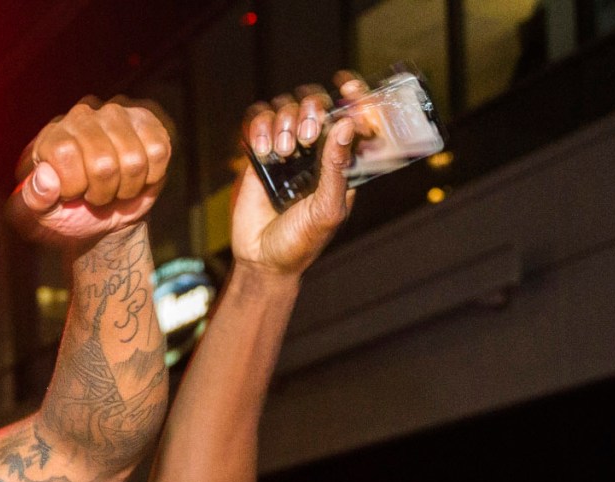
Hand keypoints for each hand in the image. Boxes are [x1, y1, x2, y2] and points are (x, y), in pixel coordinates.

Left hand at [8, 98, 171, 245]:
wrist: (104, 217)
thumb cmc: (69, 212)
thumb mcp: (42, 215)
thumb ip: (35, 199)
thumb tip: (46, 178)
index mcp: (51, 136)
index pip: (65, 152)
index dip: (73, 185)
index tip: (71, 193)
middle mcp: (82, 115)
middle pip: (103, 163)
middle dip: (102, 193)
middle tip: (95, 195)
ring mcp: (117, 114)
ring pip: (134, 161)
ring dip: (126, 188)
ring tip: (114, 187)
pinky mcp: (147, 121)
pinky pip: (158, 152)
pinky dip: (150, 176)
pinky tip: (136, 176)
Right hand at [232, 74, 383, 277]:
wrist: (262, 259)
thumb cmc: (302, 241)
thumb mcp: (327, 208)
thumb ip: (337, 167)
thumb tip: (346, 124)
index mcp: (342, 161)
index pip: (354, 117)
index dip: (356, 97)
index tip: (348, 87)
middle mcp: (315, 150)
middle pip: (317, 103)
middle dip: (312, 110)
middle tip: (306, 136)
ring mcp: (287, 148)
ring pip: (287, 106)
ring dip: (285, 121)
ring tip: (283, 152)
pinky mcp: (260, 152)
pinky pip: (259, 119)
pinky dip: (260, 127)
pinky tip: (263, 151)